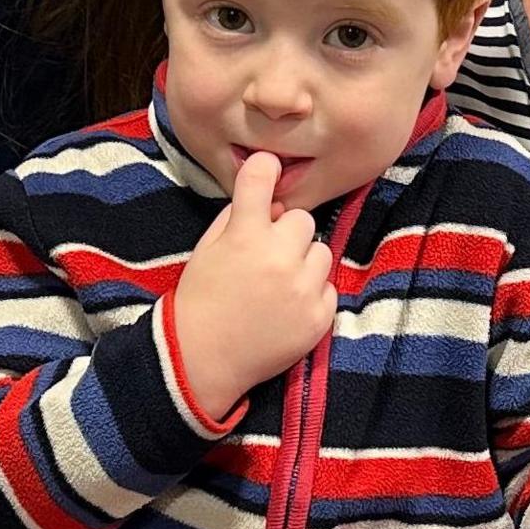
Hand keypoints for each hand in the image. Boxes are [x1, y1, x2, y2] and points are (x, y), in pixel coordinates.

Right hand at [171, 152, 335, 418]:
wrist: (203, 359)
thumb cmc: (201, 299)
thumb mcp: (208, 249)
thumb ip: (237, 217)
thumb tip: (272, 203)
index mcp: (245, 235)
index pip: (262, 177)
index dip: (264, 169)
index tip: (267, 169)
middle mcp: (278, 257)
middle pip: (301, 219)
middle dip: (285, 233)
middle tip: (267, 255)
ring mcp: (303, 289)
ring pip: (320, 252)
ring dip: (303, 262)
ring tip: (278, 284)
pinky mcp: (319, 317)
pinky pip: (328, 287)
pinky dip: (312, 294)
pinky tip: (287, 308)